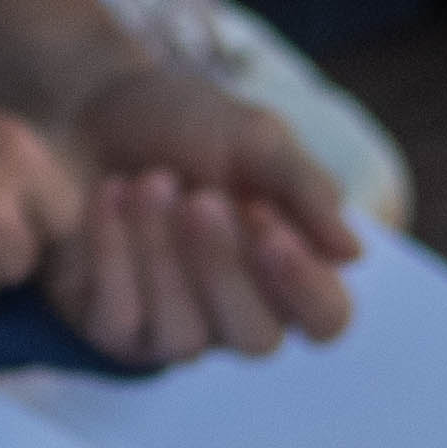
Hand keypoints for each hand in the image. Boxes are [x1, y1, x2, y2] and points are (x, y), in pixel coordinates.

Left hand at [38, 61, 357, 365]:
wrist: (94, 108)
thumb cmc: (188, 125)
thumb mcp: (258, 138)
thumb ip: (305, 191)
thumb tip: (353, 253)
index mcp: (288, 267)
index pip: (326, 317)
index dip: (305, 286)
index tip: (268, 224)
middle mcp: (238, 310)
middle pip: (257, 340)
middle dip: (223, 268)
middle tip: (199, 197)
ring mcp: (173, 327)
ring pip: (183, 338)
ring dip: (163, 257)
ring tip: (149, 181)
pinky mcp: (110, 327)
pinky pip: (117, 320)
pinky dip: (113, 252)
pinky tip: (111, 194)